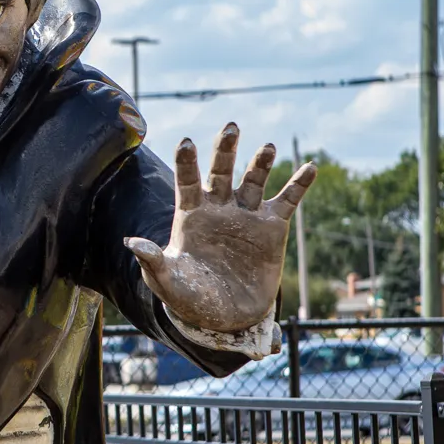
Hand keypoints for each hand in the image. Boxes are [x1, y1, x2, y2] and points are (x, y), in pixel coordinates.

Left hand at [124, 123, 315, 333]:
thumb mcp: (168, 282)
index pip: (187, 182)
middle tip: (231, 127)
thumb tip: (132, 242)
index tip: (186, 143)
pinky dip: (299, 184)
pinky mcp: (271, 227)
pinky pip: (287, 200)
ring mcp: (246, 215)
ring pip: (254, 180)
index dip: (187, 163)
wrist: (226, 316)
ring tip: (268, 148)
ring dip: (261, 163)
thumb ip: (153, 261)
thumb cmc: (190, 297)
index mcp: (190, 215)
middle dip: (225, 150)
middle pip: (221, 172)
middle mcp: (218, 208)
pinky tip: (310, 167)